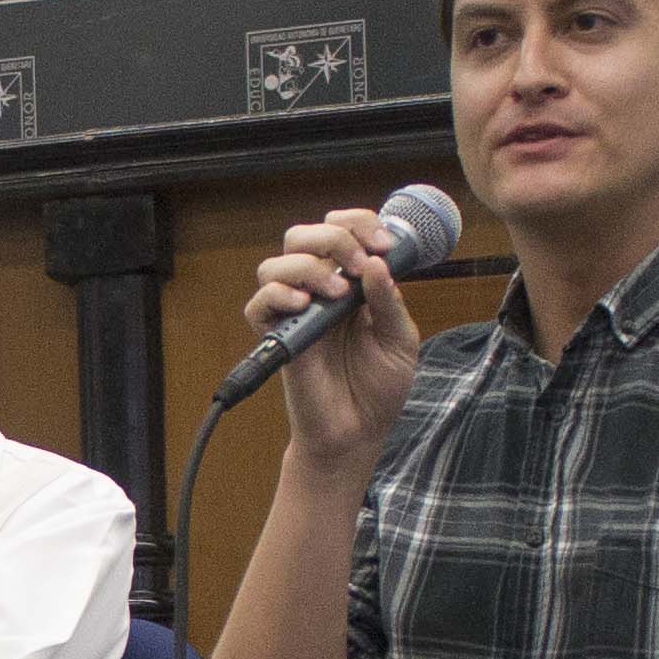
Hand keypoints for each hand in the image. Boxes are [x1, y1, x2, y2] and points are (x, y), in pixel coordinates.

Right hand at [244, 209, 425, 479]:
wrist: (358, 434)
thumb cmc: (379, 388)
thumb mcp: (400, 338)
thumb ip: (388, 300)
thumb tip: (375, 263)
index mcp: (351, 284)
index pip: (342, 232)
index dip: (359, 224)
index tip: (383, 244)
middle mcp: (319, 293)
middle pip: (302, 237)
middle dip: (333, 237)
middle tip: (358, 263)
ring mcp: (296, 315)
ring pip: (274, 264)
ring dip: (308, 267)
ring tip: (337, 293)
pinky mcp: (278, 339)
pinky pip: (258, 305)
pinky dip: (278, 296)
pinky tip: (306, 306)